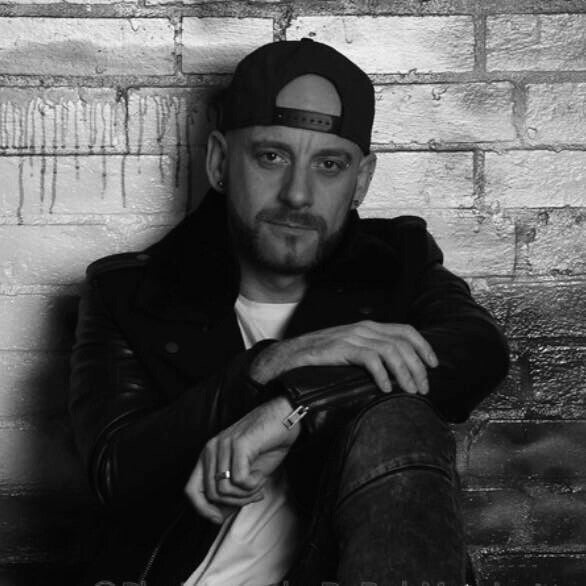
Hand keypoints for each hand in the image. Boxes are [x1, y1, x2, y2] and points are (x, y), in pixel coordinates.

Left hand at [184, 397, 299, 523]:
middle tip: (253, 495)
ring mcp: (224, 445)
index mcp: (209, 454)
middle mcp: (212, 448)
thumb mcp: (246, 473)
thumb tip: (219, 515)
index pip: (191, 489)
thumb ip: (230, 491)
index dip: (203, 509)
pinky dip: (253, 484)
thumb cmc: (267, 443)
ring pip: (224, 490)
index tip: (219, 518)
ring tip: (259, 483)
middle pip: (211, 494)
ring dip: (245, 494)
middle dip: (235, 503)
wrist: (285, 418)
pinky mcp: (239, 445)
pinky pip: (239, 480)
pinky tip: (261, 477)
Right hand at [250, 321, 437, 394]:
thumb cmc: (321, 358)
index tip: (434, 365)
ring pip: (391, 351)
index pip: (406, 330)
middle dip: (418, 366)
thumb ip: (371, 354)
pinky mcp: (342, 348)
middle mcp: (364, 329)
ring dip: (405, 373)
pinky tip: (385, 388)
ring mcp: (353, 337)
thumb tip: (396, 372)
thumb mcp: (351, 351)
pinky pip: (371, 359)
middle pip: (403, 343)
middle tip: (423, 387)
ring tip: (410, 391)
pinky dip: (382, 375)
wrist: (290, 356)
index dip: (424, 346)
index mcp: (369, 327)